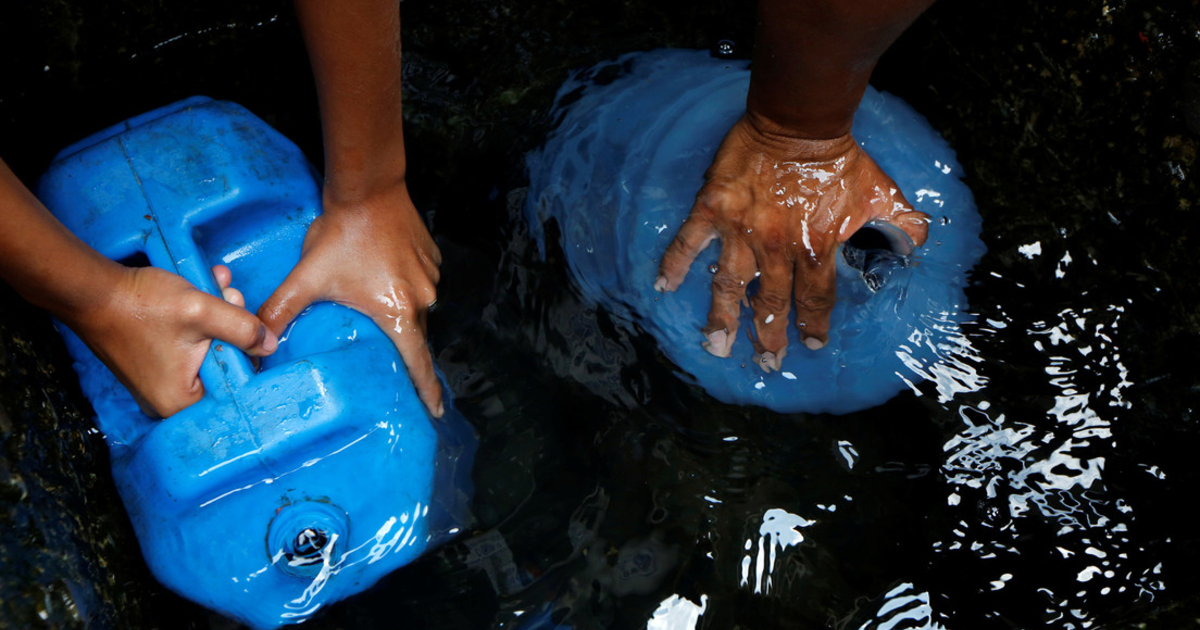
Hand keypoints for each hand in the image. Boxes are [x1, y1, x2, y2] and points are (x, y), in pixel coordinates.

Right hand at [64, 264, 277, 417]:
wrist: (93, 289)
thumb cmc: (141, 305)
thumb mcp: (202, 312)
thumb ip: (243, 329)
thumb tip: (271, 344)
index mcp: (181, 402)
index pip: (235, 387)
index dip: (247, 353)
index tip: (246, 325)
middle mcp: (170, 401)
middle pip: (222, 366)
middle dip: (232, 328)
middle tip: (230, 297)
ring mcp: (160, 382)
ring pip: (207, 350)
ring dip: (219, 317)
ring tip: (217, 286)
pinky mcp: (155, 364)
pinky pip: (189, 345)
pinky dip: (199, 320)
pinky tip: (205, 290)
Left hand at [257, 182, 443, 416]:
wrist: (369, 187)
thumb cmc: (342, 233)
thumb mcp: (307, 277)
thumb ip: (282, 310)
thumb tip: (258, 340)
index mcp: (398, 312)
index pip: (418, 363)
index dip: (426, 391)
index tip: (434, 412)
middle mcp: (423, 299)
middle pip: (415, 335)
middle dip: (401, 348)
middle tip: (385, 358)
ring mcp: (430, 277)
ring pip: (417, 308)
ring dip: (400, 311)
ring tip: (376, 305)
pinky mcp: (431, 259)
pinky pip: (420, 283)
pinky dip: (405, 286)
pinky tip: (383, 277)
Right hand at [655, 114, 928, 370]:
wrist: (799, 122)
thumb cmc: (839, 159)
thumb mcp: (880, 194)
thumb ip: (901, 224)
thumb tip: (919, 243)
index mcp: (814, 250)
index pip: (814, 300)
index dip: (813, 326)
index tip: (812, 344)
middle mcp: (775, 250)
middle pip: (770, 304)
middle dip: (768, 338)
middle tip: (766, 364)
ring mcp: (740, 231)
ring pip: (728, 286)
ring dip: (722, 319)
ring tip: (716, 346)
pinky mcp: (713, 209)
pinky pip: (689, 242)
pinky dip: (675, 264)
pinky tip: (664, 286)